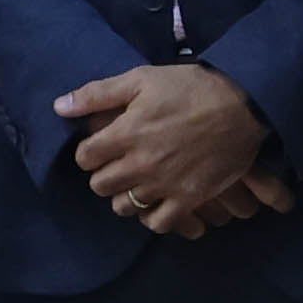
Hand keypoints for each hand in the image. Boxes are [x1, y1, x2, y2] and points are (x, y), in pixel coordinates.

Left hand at [60, 61, 276, 237]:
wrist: (244, 104)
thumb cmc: (191, 87)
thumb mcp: (142, 79)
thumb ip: (98, 94)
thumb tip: (59, 107)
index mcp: (125, 133)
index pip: (85, 158)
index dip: (90, 151)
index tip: (103, 145)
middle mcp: (140, 163)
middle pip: (100, 186)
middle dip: (104, 174)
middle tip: (119, 163)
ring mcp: (164, 184)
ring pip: (124, 206)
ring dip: (126, 195)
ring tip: (137, 182)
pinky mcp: (188, 198)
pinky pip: (157, 223)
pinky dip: (153, 216)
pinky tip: (157, 200)